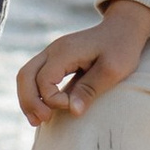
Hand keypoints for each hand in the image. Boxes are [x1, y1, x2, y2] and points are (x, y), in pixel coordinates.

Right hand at [17, 0, 149, 126]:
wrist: (124, 28)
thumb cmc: (122, 48)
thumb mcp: (113, 70)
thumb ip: (91, 89)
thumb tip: (73, 110)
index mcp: (65, 51)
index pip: (44, 80)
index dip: (53, 100)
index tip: (72, 106)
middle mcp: (53, 50)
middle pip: (25, 76)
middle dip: (29, 102)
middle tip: (42, 121)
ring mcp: (52, 54)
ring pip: (25, 76)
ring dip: (28, 99)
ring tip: (38, 121)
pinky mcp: (56, 60)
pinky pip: (35, 77)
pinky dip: (34, 94)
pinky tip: (44, 110)